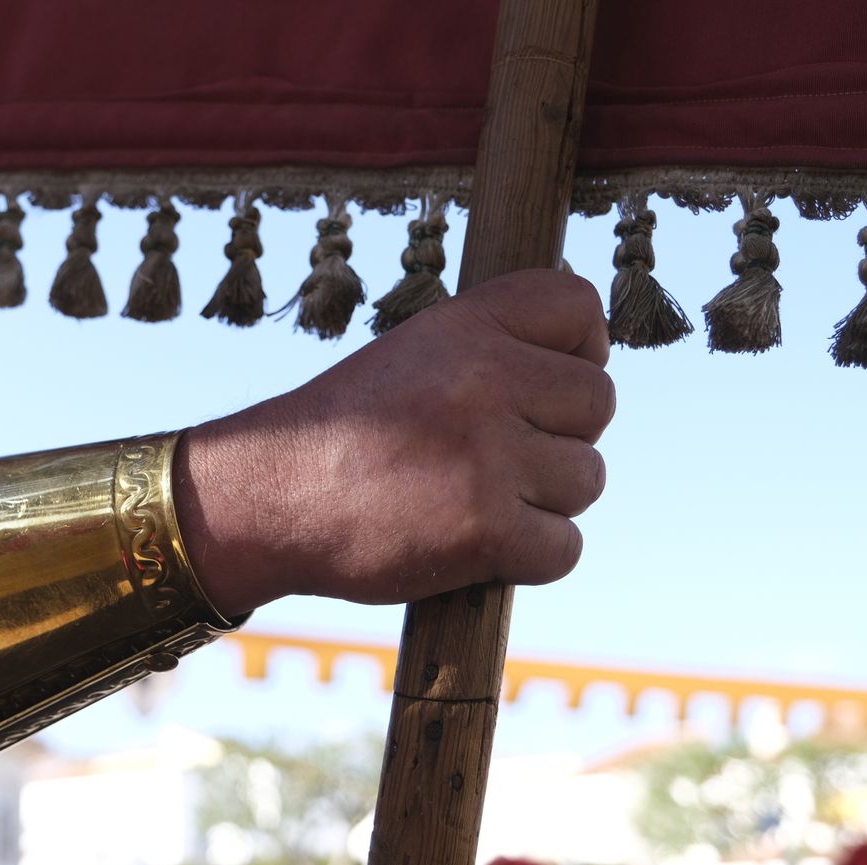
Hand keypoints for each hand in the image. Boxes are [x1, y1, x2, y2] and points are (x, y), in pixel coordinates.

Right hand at [177, 269, 613, 614]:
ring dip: (544, 501)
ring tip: (474, 500)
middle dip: (561, 436)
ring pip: (586, 478)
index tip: (548, 383)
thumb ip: (490, 352)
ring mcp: (488, 456)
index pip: (577, 305)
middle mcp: (484, 379)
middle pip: (597, 402)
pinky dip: (529, 558)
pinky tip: (476, 545)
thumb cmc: (338, 435)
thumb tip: (584, 368)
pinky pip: (564, 547)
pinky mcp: (486, 530)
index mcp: (464, 326)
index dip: (580, 349)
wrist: (268, 501)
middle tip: (499, 457)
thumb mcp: (410, 357)